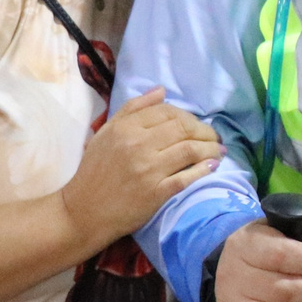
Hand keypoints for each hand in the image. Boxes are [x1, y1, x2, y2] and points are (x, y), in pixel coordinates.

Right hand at [59, 89, 222, 248]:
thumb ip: (133, 109)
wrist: (83, 210)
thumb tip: (161, 91)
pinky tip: (212, 166)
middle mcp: (139, 145)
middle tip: (214, 138)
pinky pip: (187, 177)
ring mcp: (149, 170)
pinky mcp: (156, 193)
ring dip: (211, 149)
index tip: (196, 125)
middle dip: (205, 131)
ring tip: (218, 151)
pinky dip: (204, 170)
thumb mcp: (107, 133)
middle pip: (185, 129)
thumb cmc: (95, 170)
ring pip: (190, 150)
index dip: (189, 117)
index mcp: (126, 128)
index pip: (169, 112)